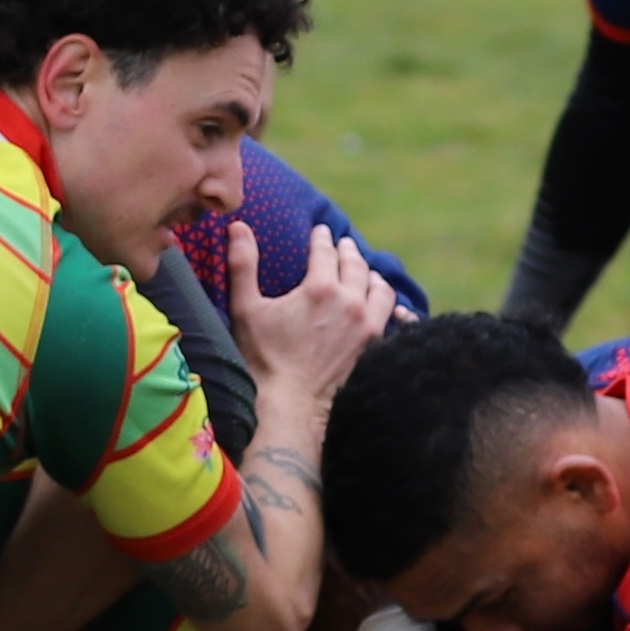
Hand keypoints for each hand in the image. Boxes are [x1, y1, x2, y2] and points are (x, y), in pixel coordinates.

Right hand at [228, 225, 395, 404]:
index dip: (321, 238)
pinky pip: (391, 316)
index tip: (321, 231)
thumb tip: (238, 227)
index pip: (325, 251)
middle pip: (355, 265)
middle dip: (347, 251)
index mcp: (320, 288)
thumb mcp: (246, 308)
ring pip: (379, 287)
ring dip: (371, 274)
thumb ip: (243, 265)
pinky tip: (385, 304)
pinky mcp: (374, 346)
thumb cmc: (264, 357)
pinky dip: (389, 304)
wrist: (291, 404)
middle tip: (343, 244)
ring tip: (365, 271)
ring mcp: (367, 325)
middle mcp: (350, 302)